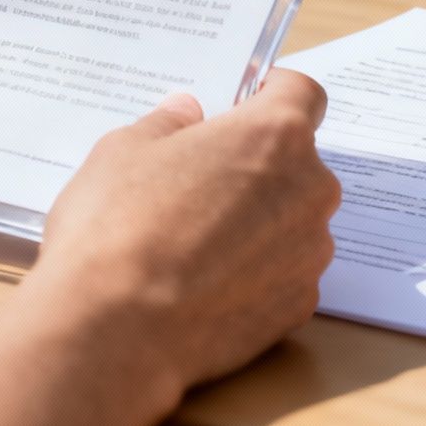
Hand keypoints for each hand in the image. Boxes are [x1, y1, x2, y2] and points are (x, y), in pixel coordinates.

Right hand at [36, 69, 342, 388]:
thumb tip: (187, 114)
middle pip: (297, 162)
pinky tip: (204, 284)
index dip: (271, 95)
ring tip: (193, 241)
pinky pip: (283, 274)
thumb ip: (168, 125)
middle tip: (200, 179)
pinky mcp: (298, 307)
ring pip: (291, 220)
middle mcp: (309, 190)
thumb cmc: (117, 228)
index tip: (241, 106)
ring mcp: (309, 254)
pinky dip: (255, 273)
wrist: (115, 333)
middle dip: (258, 164)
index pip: (301, 93)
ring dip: (258, 221)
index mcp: (274, 136)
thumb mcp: (125, 150)